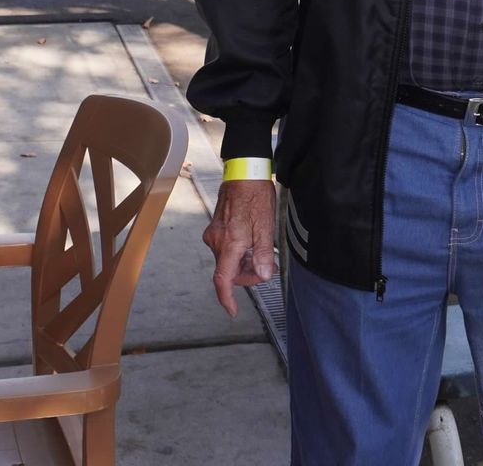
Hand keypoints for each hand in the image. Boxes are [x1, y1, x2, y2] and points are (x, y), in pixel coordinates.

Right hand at [203, 179, 276, 316]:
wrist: (244, 173)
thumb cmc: (255, 196)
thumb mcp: (265, 226)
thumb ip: (263, 254)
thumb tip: (263, 276)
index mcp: (229, 244)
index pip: (223, 280)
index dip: (227, 298)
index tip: (233, 310)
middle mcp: (216, 241)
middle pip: (229, 271)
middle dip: (248, 273)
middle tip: (268, 267)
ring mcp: (214, 234)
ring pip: (228, 260)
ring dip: (245, 261)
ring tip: (263, 252)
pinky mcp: (216, 228)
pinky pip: (226, 248)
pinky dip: (239, 252)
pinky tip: (253, 242)